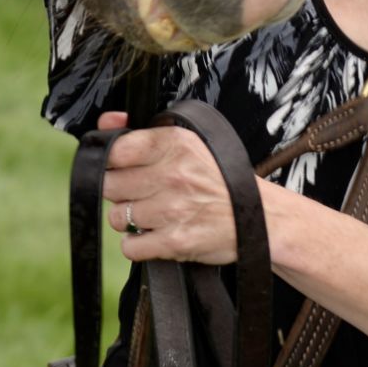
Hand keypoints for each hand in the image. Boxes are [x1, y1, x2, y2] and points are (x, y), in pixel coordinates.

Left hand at [98, 116, 249, 265]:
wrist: (261, 218)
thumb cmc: (218, 180)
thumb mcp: (187, 143)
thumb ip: (141, 132)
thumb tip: (106, 120)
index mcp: (173, 144)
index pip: (114, 150)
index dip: (108, 162)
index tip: (115, 168)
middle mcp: (172, 175)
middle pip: (109, 185)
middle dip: (117, 191)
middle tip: (134, 193)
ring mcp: (173, 210)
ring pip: (117, 216)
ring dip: (127, 218)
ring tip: (147, 214)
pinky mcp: (176, 242)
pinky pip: (131, 246)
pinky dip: (136, 245)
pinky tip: (151, 235)